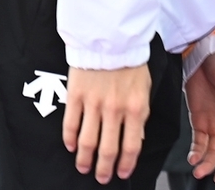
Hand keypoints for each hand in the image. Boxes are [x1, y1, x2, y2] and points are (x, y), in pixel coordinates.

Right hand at [63, 64, 151, 183]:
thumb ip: (141, 115)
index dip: (126, 164)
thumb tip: (137, 138)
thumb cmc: (131, 62)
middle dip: (104, 168)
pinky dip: (70, 139)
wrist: (112, 38)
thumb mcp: (145, 90)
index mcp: (136, 108)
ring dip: (84, 159)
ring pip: (87, 141)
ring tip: (83, 167)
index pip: (131, 146)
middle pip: (108, 149)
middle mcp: (114, 110)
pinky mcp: (76, 96)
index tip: (122, 173)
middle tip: (102, 177)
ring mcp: (93, 104)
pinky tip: (71, 146)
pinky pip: (71, 124)